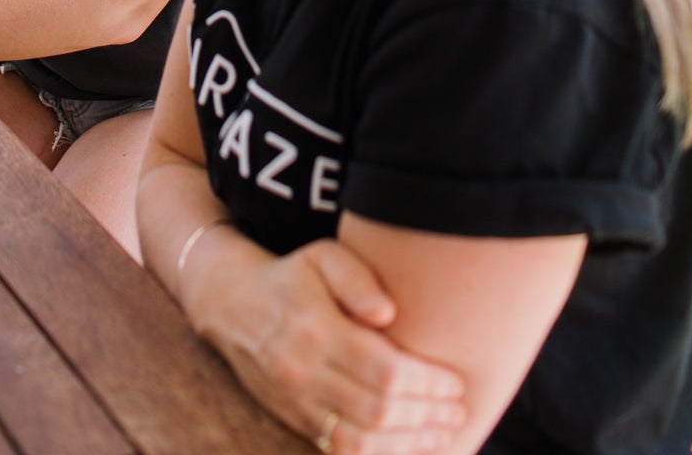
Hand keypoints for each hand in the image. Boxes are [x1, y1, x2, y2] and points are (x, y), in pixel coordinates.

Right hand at [186, 235, 465, 453]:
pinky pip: (338, 451)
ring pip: (359, 440)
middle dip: (426, 415)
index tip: (455, 381)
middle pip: (378, 410)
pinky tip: (405, 447)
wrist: (232, 303)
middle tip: (459, 410)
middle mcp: (304, 370)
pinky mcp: (293, 419)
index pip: (384, 370)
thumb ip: (356, 277)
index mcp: (317, 328)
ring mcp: (296, 401)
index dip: (427, 382)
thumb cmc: (292, 275)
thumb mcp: (322, 256)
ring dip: (407, 443)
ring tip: (442, 433)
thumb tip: (390, 313)